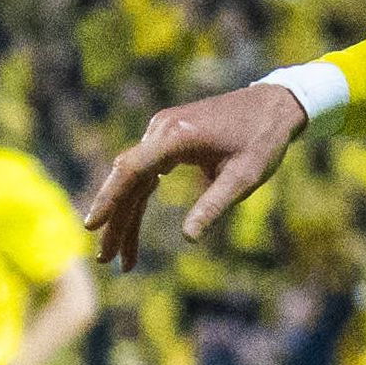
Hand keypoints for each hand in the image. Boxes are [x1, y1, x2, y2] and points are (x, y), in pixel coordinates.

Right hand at [82, 82, 308, 270]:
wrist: (274, 105)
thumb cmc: (262, 140)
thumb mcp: (244, 177)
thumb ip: (214, 206)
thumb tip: (188, 238)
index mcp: (175, 136)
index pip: (131, 170)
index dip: (109, 199)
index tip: (91, 225)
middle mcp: (161, 129)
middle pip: (127, 179)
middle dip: (116, 221)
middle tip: (106, 260)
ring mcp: (162, 131)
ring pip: (135, 180)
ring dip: (126, 217)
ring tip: (121, 258)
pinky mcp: (169, 137)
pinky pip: (147, 172)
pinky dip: (140, 200)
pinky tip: (132, 228)